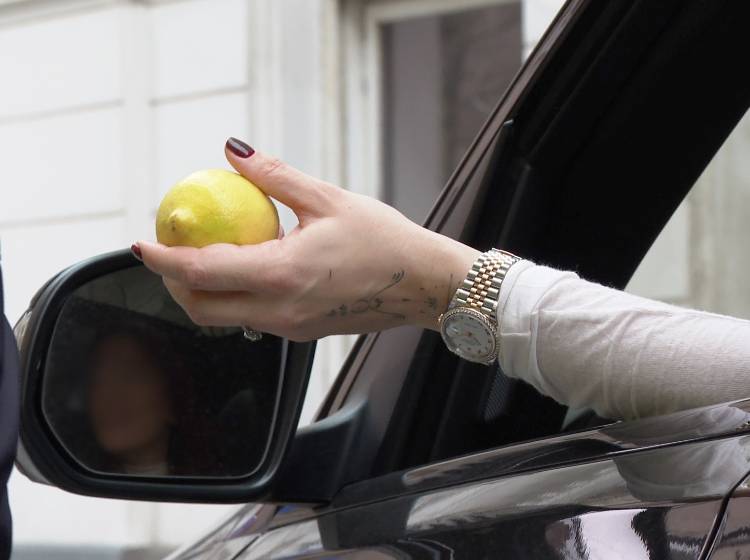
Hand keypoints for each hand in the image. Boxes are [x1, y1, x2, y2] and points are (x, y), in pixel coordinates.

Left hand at [136, 137, 479, 340]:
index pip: (200, 272)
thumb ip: (275, 176)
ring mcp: (290, 327)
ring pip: (223, 317)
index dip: (163, 258)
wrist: (422, 285)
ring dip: (201, 291)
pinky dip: (233, 296)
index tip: (143, 241)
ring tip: (206, 255)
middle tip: (171, 250)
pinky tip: (247, 267)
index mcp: (282, 274)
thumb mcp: (328, 199)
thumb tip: (233, 152)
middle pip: (200, 308)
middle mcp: (280, 309)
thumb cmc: (385, 240)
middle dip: (174, 282)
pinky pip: (251, 318)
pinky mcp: (301, 332)